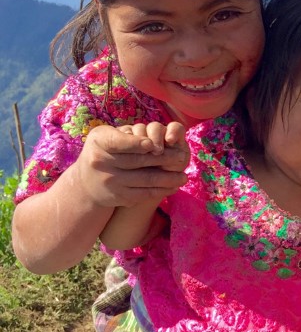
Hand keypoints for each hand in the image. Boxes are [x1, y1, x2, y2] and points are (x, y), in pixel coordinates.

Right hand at [73, 123, 190, 207]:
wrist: (86, 182)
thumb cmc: (104, 150)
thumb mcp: (106, 136)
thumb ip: (127, 135)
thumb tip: (152, 142)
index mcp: (100, 142)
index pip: (120, 142)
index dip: (138, 143)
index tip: (154, 145)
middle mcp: (102, 163)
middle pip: (140, 161)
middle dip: (165, 159)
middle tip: (182, 157)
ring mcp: (110, 182)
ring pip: (146, 179)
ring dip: (169, 178)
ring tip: (184, 177)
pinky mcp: (118, 196)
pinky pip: (145, 194)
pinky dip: (162, 190)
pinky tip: (174, 187)